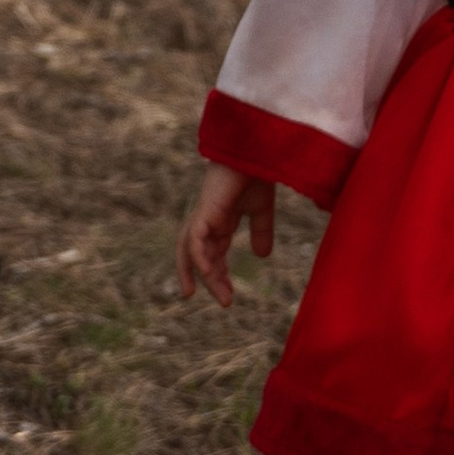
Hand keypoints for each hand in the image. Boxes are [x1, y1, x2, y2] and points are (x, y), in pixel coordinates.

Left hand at [177, 162, 273, 309]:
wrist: (255, 153)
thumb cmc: (256, 173)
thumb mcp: (261, 210)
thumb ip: (261, 231)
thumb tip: (262, 256)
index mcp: (218, 219)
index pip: (213, 253)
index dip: (219, 274)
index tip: (229, 297)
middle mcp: (206, 220)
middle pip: (198, 255)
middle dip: (208, 279)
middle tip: (224, 302)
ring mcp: (202, 216)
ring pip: (191, 252)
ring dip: (201, 275)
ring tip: (216, 296)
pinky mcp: (204, 212)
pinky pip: (194, 242)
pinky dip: (199, 260)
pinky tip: (208, 274)